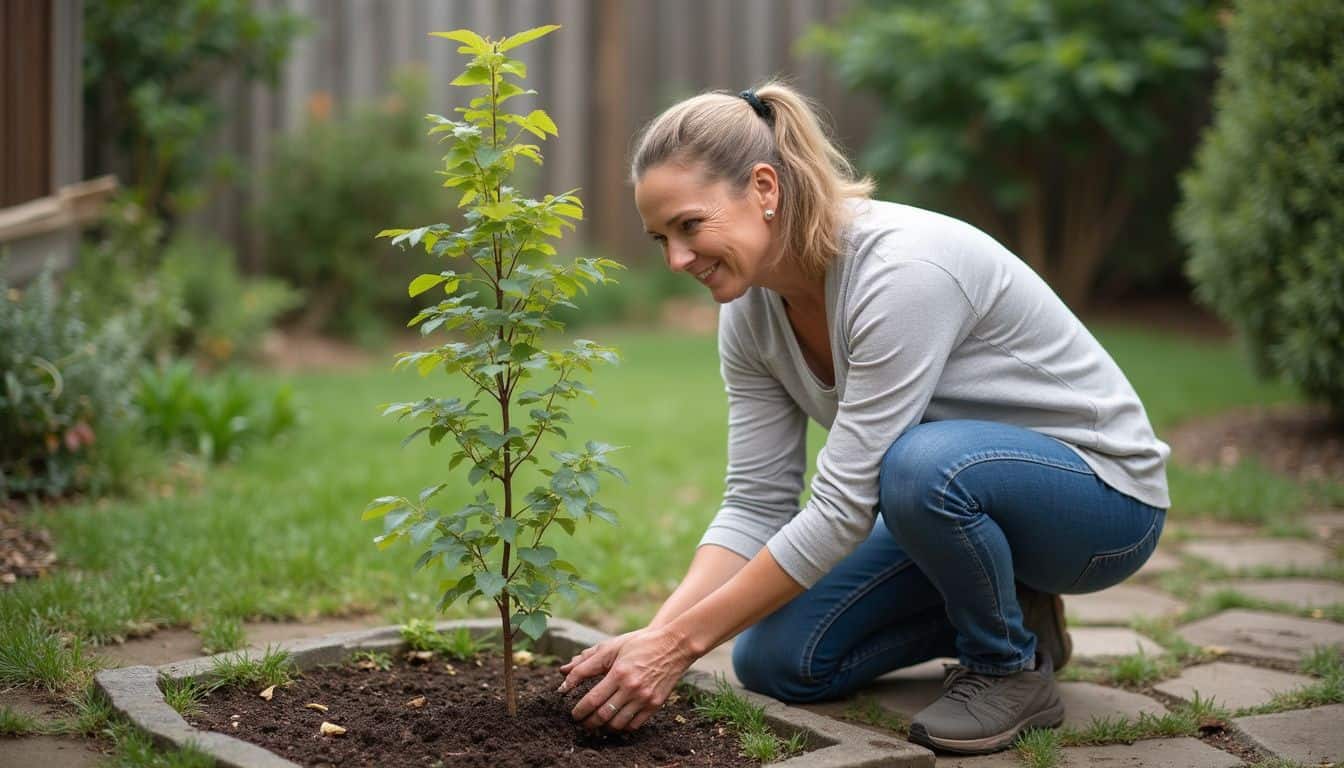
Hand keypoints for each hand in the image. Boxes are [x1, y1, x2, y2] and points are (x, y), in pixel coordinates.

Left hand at [557, 626, 696, 731]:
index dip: (579, 711)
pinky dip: (621, 728)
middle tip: (581, 722)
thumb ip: (585, 663)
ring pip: (618, 724)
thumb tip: (563, 675)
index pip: (592, 700)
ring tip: (596, 724)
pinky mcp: (655, 704)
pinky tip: (614, 723)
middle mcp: (632, 688)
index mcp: (619, 673)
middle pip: (603, 715)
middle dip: (588, 723)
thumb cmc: (639, 644)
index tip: (573, 714)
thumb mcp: (611, 648)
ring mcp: (645, 698)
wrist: (674, 645)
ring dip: (603, 728)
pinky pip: (634, 725)